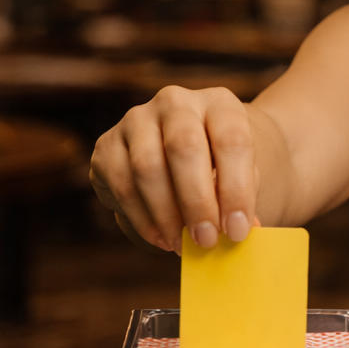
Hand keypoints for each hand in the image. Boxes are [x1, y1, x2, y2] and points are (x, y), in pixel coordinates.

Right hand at [90, 86, 258, 252]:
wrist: (189, 156)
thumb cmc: (221, 169)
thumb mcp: (240, 177)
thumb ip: (241, 200)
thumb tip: (239, 232)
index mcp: (219, 103)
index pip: (231, 139)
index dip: (236, 189)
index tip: (238, 230)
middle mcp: (176, 102)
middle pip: (184, 146)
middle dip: (197, 201)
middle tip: (207, 240)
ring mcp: (136, 120)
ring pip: (147, 167)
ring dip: (167, 215)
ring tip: (183, 245)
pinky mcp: (107, 145)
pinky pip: (122, 186)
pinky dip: (143, 220)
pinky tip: (162, 239)